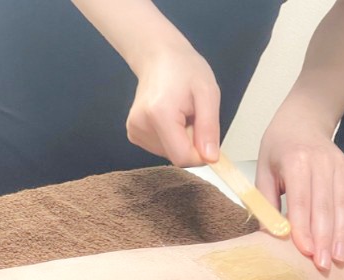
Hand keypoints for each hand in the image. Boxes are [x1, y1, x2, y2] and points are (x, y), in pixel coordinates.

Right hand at [126, 44, 220, 165]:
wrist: (158, 56)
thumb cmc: (185, 69)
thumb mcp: (208, 93)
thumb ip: (209, 128)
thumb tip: (210, 159)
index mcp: (159, 115)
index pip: (182, 157)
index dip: (200, 154)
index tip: (206, 134)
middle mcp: (140, 126)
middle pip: (176, 156)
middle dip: (191, 143)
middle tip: (192, 116)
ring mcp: (134, 130)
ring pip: (169, 153)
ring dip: (182, 139)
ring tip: (181, 114)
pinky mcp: (133, 134)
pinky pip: (161, 148)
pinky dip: (171, 138)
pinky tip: (170, 118)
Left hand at [256, 113, 343, 270]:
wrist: (304, 119)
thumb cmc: (278, 147)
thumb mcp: (263, 169)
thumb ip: (265, 201)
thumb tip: (268, 235)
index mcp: (296, 161)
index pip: (301, 200)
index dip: (304, 228)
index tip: (305, 252)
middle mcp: (321, 163)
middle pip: (325, 207)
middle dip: (325, 239)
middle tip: (323, 265)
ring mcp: (339, 167)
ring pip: (343, 206)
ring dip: (342, 235)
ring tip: (339, 258)